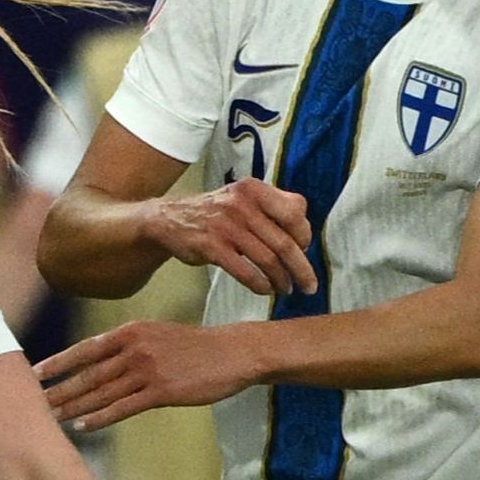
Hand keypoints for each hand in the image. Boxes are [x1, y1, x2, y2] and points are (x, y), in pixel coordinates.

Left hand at [37, 320, 264, 433]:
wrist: (234, 353)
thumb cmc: (195, 347)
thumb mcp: (157, 335)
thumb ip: (128, 345)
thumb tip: (101, 362)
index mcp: (131, 331)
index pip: (86, 349)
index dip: (58, 362)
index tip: (34, 373)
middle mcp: (134, 348)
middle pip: (88, 373)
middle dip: (59, 389)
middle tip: (32, 402)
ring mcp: (148, 369)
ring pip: (101, 392)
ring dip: (74, 406)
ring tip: (51, 418)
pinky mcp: (162, 391)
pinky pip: (123, 407)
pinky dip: (100, 417)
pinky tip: (82, 426)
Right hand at [141, 181, 315, 298]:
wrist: (170, 219)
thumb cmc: (217, 212)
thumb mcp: (244, 197)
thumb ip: (275, 207)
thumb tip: (305, 236)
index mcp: (255, 189)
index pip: (295, 213)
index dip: (305, 236)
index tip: (304, 252)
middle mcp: (242, 204)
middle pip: (284, 242)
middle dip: (301, 269)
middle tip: (309, 286)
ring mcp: (226, 225)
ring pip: (267, 260)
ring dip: (281, 280)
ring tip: (285, 289)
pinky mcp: (212, 247)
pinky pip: (246, 271)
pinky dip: (260, 285)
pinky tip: (265, 290)